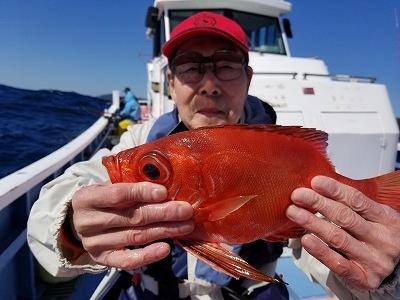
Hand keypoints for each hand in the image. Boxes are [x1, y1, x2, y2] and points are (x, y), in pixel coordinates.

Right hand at [71, 182, 193, 269]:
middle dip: (162, 213)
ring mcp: (94, 243)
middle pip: (131, 217)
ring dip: (164, 231)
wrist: (80, 221)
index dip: (141, 193)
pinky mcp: (103, 259)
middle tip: (185, 210)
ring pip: (135, 237)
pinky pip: (127, 260)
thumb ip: (130, 184)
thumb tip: (164, 181)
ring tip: (185, 225)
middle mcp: (88, 222)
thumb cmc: (103, 199)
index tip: (164, 192)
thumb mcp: (108, 186)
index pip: (117, 195)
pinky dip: (148, 255)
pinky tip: (166, 248)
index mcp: (87, 198)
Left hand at [286, 175, 399, 289]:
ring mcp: (374, 260)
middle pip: (345, 217)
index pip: (357, 200)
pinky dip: (320, 250)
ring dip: (312, 223)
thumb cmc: (376, 236)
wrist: (390, 267)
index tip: (315, 182)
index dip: (334, 190)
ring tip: (294, 213)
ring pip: (338, 238)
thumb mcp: (373, 216)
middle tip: (298, 195)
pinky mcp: (363, 278)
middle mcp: (383, 239)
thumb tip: (317, 186)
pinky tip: (306, 239)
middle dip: (318, 203)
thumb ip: (351, 203)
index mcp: (387, 219)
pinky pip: (337, 263)